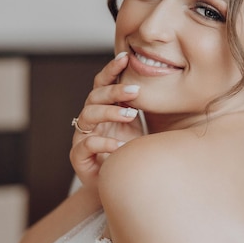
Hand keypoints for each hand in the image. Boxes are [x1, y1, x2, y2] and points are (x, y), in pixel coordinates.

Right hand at [70, 52, 142, 188]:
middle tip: (135, 91)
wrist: (121, 184)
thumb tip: (164, 82)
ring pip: (88, 115)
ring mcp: (82, 137)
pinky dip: (103, 143)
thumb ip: (141, 107)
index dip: (112, 70)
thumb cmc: (130, 152)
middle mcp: (90, 119)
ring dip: (110, 112)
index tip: (126, 58)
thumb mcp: (139, 126)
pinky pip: (86, 145)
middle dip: (114, 91)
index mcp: (103, 108)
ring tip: (131, 114)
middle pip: (95, 96)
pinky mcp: (79, 157)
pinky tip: (120, 146)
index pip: (103, 83)